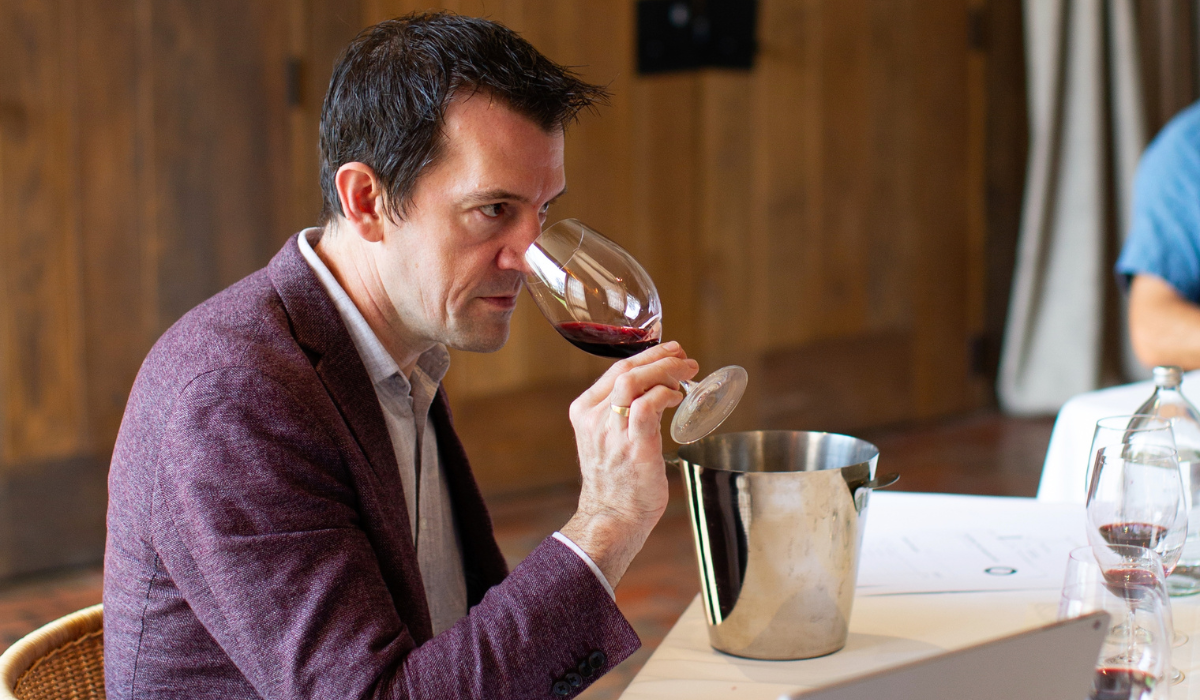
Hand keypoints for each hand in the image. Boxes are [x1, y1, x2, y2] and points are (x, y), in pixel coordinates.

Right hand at [559, 341, 698, 587]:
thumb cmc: (616, 482)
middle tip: (685, 359)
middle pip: (626, 370)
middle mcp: (595, 419)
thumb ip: (620, 414)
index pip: (615, 370)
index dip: (647, 355)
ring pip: (635, 382)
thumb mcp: (606, 439)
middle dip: (660, 357)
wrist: (611, 519)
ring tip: (687, 373)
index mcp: (584, 412)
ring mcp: (613, 433)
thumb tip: (655, 388)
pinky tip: (678, 398)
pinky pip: (649, 406)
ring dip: (666, 371)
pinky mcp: (635, 448)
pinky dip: (666, 394)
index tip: (669, 352)